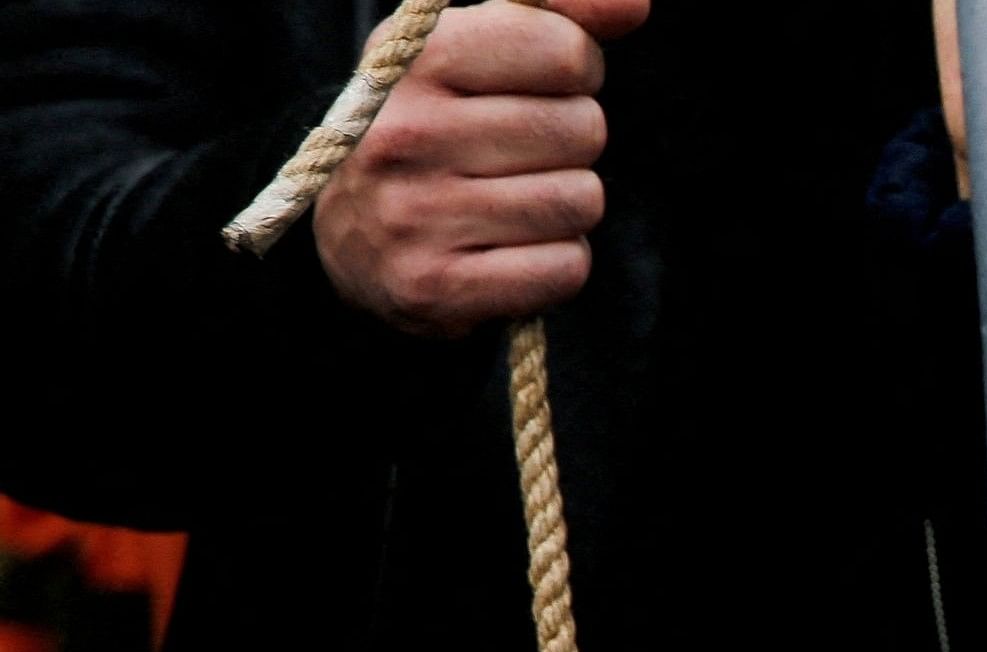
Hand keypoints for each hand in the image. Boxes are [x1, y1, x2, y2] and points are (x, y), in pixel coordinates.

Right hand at [311, 0, 648, 336]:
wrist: (349, 238)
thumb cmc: (435, 126)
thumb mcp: (476, 51)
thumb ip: (558, 16)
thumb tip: (637, 1)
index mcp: (415, 59)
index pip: (565, 50)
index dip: (575, 70)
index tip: (542, 86)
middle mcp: (407, 133)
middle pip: (583, 129)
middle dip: (571, 144)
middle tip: (519, 153)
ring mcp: (416, 214)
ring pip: (581, 200)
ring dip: (565, 204)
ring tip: (511, 200)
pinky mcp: (435, 287)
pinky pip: (566, 267)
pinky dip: (555, 263)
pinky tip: (508, 249)